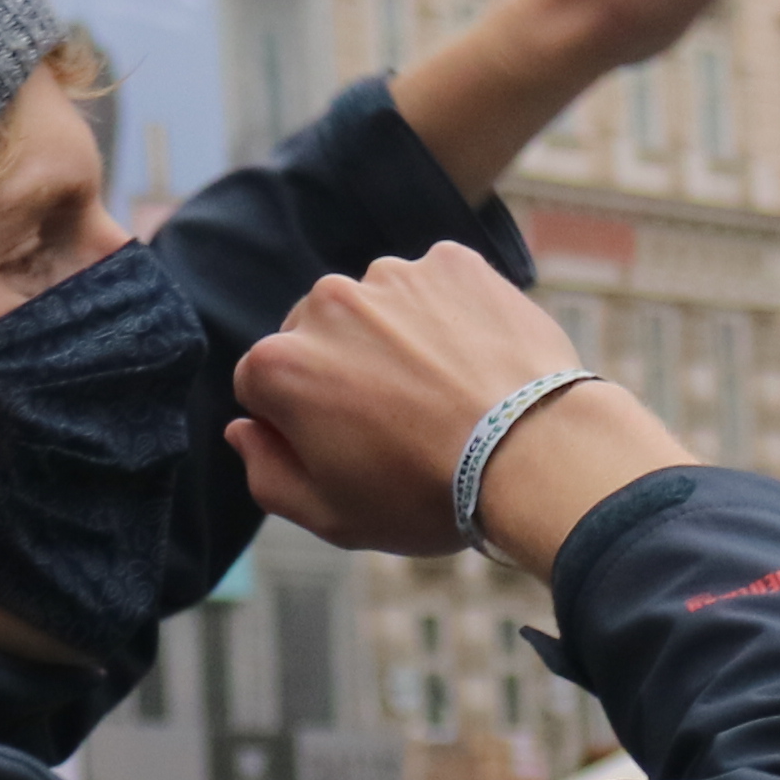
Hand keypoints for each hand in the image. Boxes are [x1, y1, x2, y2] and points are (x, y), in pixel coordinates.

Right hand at [229, 245, 685, 577]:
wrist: (536, 452)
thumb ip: (268, 474)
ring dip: (396, 339)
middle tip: (401, 421)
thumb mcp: (333, 516)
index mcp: (280, 365)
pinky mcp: (452, 263)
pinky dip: (448, 316)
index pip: (263, 384)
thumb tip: (243, 429)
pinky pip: (435, 286)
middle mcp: (326, 304)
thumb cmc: (429, 495)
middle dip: (344, 370)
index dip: (300, 422)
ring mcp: (392, 277)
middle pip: (317, 336)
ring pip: (377, 308)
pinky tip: (475, 363)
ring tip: (445, 393)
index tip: (349, 447)